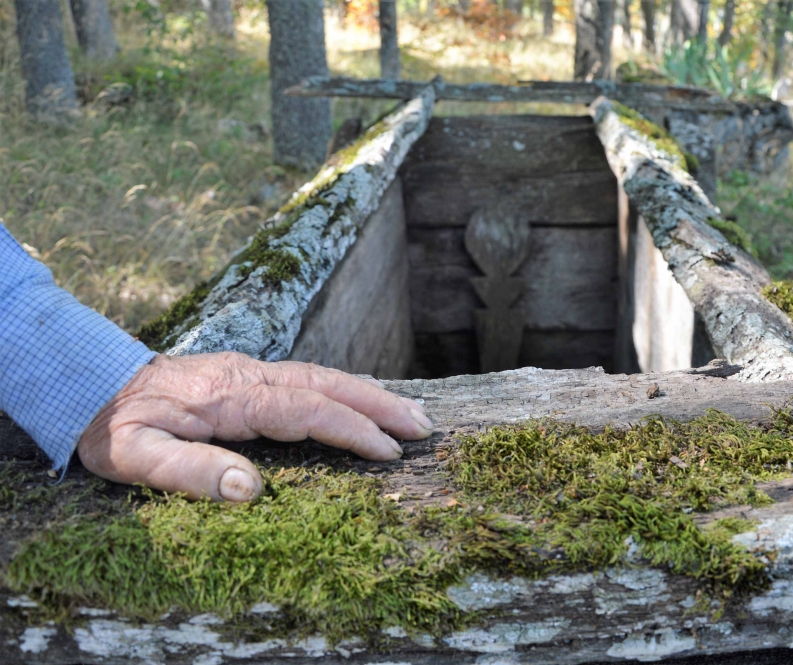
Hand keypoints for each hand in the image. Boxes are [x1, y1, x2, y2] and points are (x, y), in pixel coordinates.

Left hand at [77, 352, 432, 501]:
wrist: (88, 380)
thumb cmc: (111, 426)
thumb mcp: (134, 457)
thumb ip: (189, 471)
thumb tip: (250, 489)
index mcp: (231, 398)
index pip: (307, 410)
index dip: (352, 430)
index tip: (388, 452)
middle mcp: (250, 376)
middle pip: (329, 384)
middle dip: (380, 404)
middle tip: (424, 425)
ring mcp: (251, 370)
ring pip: (323, 376)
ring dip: (369, 393)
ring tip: (410, 412)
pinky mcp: (247, 374)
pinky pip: (309, 378)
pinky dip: (345, 389)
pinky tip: (360, 401)